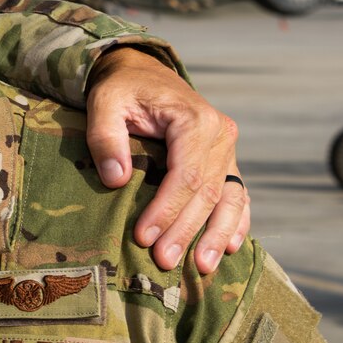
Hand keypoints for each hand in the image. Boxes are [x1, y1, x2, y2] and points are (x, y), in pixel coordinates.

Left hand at [83, 49, 246, 273]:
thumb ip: (106, 137)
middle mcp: (221, 135)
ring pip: (230, 199)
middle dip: (185, 231)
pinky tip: (229, 248)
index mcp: (195, 120)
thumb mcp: (104, 102)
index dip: (166, 210)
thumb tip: (116, 179)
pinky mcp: (226, 161)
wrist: (143, 73)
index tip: (144, 237)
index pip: (185, 175)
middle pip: (207, 193)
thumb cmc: (122, 90)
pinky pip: (238, 195)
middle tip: (164, 262)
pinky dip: (236, 222)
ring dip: (216, 235)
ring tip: (202, 268)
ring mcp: (228, 150)